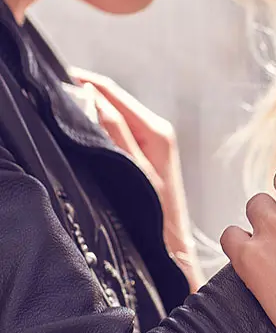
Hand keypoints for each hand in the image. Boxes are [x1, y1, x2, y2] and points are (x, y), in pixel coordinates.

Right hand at [70, 69, 202, 289]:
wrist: (171, 250)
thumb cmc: (158, 218)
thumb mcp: (134, 173)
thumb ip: (114, 133)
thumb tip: (91, 97)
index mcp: (156, 131)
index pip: (108, 91)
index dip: (78, 82)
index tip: (48, 83)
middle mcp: (156, 132)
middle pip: (108, 99)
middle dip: (79, 94)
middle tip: (46, 99)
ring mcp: (150, 143)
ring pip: (109, 114)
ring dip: (86, 110)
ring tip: (58, 115)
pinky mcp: (144, 155)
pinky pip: (113, 130)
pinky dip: (94, 127)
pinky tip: (78, 134)